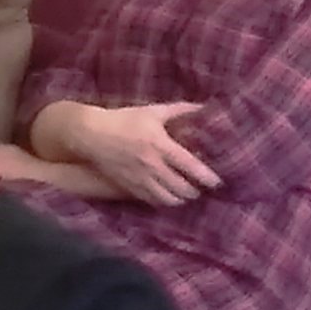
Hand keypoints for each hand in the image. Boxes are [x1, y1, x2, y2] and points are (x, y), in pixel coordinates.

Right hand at [52, 101, 218, 208]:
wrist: (92, 134)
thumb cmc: (124, 120)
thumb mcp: (153, 111)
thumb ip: (179, 110)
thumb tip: (203, 107)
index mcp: (160, 145)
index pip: (189, 166)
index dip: (206, 177)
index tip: (218, 181)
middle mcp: (152, 166)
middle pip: (181, 188)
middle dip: (196, 191)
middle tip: (203, 187)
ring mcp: (140, 179)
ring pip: (168, 200)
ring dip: (181, 199)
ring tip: (187, 194)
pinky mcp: (129, 188)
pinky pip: (152, 202)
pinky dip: (164, 202)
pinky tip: (168, 196)